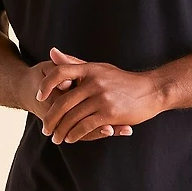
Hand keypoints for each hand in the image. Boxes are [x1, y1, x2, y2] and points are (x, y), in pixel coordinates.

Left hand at [37, 49, 162, 143]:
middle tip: (45, 129)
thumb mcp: (99, 68)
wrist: (152, 90)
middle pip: (62, 102)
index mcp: (90, 69)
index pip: (59, 72)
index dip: (45, 85)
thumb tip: (51, 52)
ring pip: (72, 117)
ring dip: (61, 131)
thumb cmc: (123, 80)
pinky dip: (75, 134)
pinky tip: (71, 138)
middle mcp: (94, 81)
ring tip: (56, 138)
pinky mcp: (109, 113)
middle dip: (51, 118)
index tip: (39, 98)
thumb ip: (74, 62)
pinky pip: (85, 126)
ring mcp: (102, 97)